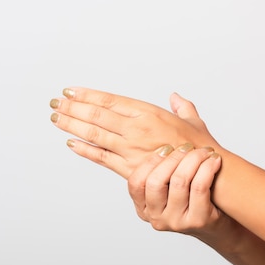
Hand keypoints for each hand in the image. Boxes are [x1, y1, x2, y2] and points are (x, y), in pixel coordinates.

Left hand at [50, 87, 219, 177]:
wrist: (209, 173)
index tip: (71, 90)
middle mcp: (136, 128)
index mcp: (148, 112)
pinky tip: (71, 144)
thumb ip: (182, 106)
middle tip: (55, 102)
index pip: (109, 100)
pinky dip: (85, 150)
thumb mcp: (194, 120)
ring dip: (73, 124)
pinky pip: (102, 158)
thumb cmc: (203, 147)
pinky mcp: (130, 168)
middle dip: (73, 107)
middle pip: (96, 114)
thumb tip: (175, 96)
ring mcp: (131, 149)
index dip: (87, 94)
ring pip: (95, 133)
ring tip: (56, 117)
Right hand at [127, 143, 224, 235]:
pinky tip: (214, 161)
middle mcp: (156, 218)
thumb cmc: (194, 197)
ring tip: (204, 151)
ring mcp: (176, 222)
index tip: (166, 148)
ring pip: (179, 182)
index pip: (136, 183)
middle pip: (155, 182)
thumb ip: (162, 158)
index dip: (150, 162)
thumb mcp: (172, 182)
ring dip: (193, 160)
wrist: (221, 223)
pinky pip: (199, 187)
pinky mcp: (197, 221)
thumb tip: (171, 113)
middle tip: (187, 146)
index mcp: (144, 208)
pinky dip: (207, 168)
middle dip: (173, 158)